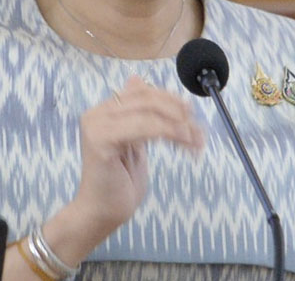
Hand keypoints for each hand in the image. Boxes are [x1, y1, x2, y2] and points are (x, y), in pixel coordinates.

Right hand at [72, 75, 204, 234]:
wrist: (101, 213)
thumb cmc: (119, 183)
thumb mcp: (135, 142)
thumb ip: (138, 115)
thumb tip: (137, 79)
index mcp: (103, 111)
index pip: (142, 92)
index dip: (170, 98)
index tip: (192, 113)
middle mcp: (96, 114)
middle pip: (146, 98)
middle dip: (178, 111)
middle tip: (198, 128)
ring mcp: (96, 126)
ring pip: (148, 112)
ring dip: (179, 125)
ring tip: (196, 141)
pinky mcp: (101, 141)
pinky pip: (144, 128)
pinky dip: (169, 133)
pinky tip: (184, 144)